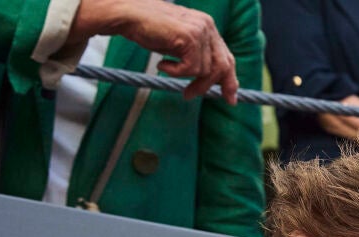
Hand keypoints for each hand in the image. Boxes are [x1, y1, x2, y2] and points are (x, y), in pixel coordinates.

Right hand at [69, 0, 237, 102]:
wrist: (127, 15)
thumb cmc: (149, 30)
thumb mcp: (178, 45)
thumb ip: (196, 56)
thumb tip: (210, 79)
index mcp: (207, 27)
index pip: (226, 57)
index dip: (230, 80)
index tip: (230, 99)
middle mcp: (207, 26)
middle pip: (222, 66)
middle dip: (208, 86)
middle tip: (189, 95)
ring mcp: (200, 30)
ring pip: (204, 70)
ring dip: (185, 78)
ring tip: (165, 68)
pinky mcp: (190, 37)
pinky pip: (191, 68)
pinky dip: (176, 72)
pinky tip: (161, 64)